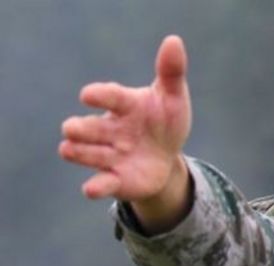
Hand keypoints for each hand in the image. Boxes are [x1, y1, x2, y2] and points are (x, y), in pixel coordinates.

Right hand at [59, 35, 192, 230]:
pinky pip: (101, 184)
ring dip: (80, 153)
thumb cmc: (164, 121)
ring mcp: (109, 155)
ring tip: (73, 150)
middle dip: (79, 128)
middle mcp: (109, 130)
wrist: (166, 157)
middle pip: (84, 128)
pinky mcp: (115, 180)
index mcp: (124, 106)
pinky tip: (92, 188)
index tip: (88, 95)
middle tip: (75, 129)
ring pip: (83, 154)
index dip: (99, 95)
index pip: (109, 96)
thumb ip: (171, 72)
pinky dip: (96, 186)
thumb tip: (174, 41)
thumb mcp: (173, 98)